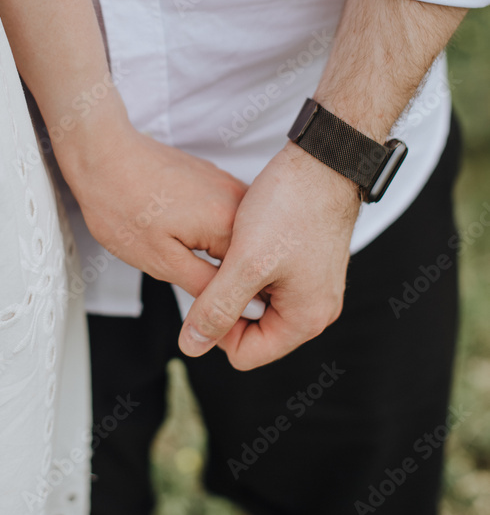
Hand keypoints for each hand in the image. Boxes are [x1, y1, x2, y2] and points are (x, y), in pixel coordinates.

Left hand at [59, 118, 247, 294]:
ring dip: (215, 251)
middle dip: (222, 272)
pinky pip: (224, 216)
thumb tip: (242, 309)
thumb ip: (206, 286)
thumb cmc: (123, 205)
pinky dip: (207, 229)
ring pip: (236, 236)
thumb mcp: (161, 261)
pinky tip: (178, 226)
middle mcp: (237, 200)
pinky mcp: (213, 177)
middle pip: (248, 255)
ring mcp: (226, 184)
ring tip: (174, 243)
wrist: (103, 154)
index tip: (200, 296)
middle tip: (179, 267)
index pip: (252, 277)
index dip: (230, 297)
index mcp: (229, 223)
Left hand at [178, 141, 360, 368]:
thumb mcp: (246, 263)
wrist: (322, 160)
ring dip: (239, 280)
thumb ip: (217, 308)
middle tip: (223, 263)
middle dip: (229, 301)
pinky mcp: (306, 263)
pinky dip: (252, 263)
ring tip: (237, 248)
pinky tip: (247, 237)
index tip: (209, 287)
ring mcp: (313, 286)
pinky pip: (269, 279)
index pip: (244, 354)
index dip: (216, 325)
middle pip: (252, 331)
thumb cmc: (290, 206)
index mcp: (305, 319)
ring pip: (257, 302)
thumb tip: (192, 346)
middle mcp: (315, 309)